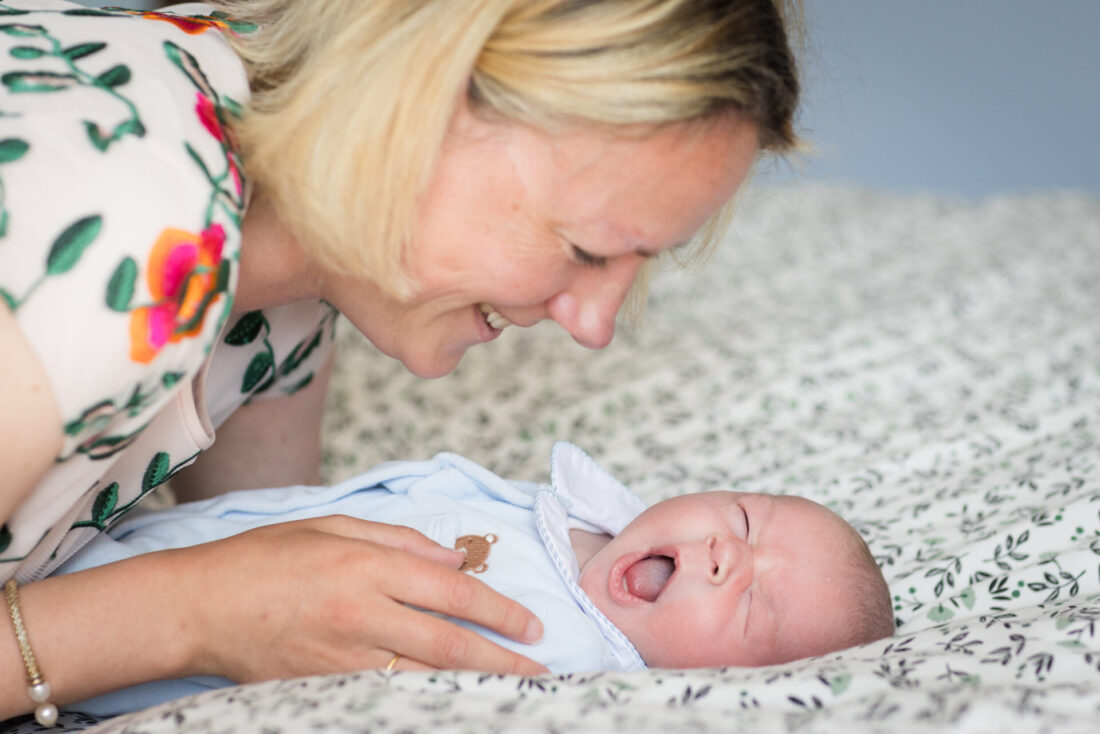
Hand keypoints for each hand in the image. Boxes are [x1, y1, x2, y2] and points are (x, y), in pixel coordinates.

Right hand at [175, 516, 547, 681]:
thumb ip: (399, 540)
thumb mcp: (331, 526)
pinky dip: (425, 701)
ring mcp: (343, 657)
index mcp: (366, 566)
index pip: (452, 592)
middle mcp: (361, 613)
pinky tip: (452, 703)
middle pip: (448, 643)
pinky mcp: (323, 686)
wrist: (197, 606)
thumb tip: (454, 560)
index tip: (531, 625)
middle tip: (541, 670)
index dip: (499, 611)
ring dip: (474, 686)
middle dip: (502, 659)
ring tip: (513, 692)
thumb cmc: (263, 557)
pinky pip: (387, 696)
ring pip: (424, 678)